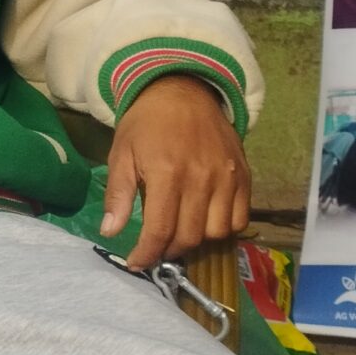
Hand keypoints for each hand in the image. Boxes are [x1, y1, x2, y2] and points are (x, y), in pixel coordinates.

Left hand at [102, 74, 250, 268]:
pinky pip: (240, 218)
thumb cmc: (145, 124)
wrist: (182, 91)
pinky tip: (205, 222)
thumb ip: (117, 195)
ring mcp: (228, 178)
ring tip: (179, 233)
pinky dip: (223, 228)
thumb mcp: (121, 154)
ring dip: (197, 241)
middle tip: (156, 248)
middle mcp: (202, 178)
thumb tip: (111, 233)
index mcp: (167, 173)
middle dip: (169, 250)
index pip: (160, 229)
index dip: (148, 253)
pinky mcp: (245, 176)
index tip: (137, 263)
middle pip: (190, 236)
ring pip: (217, 232)